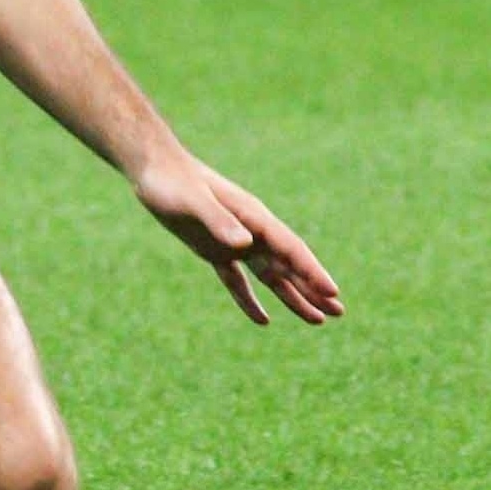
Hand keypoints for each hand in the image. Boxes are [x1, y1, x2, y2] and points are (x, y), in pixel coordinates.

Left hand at [130, 146, 341, 326]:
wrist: (152, 169)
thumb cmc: (173, 182)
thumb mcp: (193, 202)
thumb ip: (219, 222)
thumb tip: (245, 245)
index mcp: (252, 217)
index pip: (290, 248)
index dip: (311, 271)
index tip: (332, 293)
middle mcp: (249, 231)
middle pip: (288, 264)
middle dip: (313, 288)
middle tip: (338, 312)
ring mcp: (233, 241)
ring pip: (269, 275)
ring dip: (292, 295)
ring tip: (317, 319)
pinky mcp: (212, 249)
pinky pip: (237, 280)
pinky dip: (249, 299)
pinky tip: (263, 320)